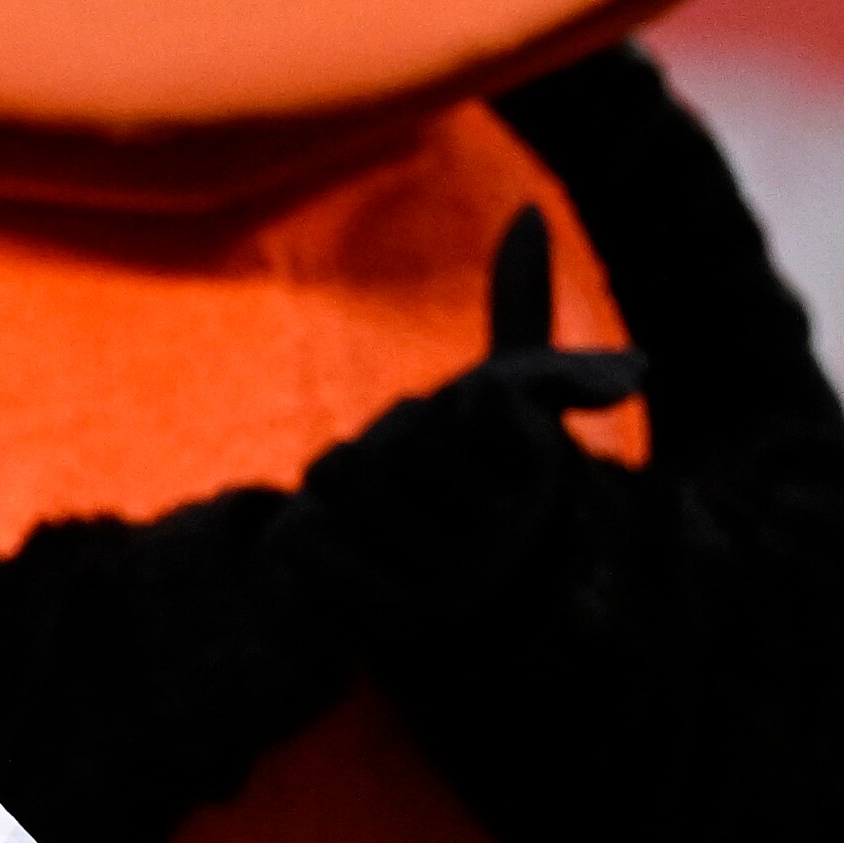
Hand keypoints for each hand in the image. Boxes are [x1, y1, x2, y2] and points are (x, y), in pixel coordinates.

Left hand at [285, 204, 647, 600]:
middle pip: (374, 439)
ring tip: (381, 536)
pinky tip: (347, 571)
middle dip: (377, 461)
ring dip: (337, 502)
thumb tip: (528, 213)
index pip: (460, 400)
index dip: (449, 419)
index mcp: (541, 473)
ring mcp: (456, 585)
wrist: (474, 627)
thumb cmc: (483, 493)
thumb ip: (520, 310)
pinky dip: (307, 554)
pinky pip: (303, 551)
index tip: (478, 459)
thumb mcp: (509, 401)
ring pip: (330, 481)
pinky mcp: (392, 629)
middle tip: (414, 505)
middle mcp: (511, 533)